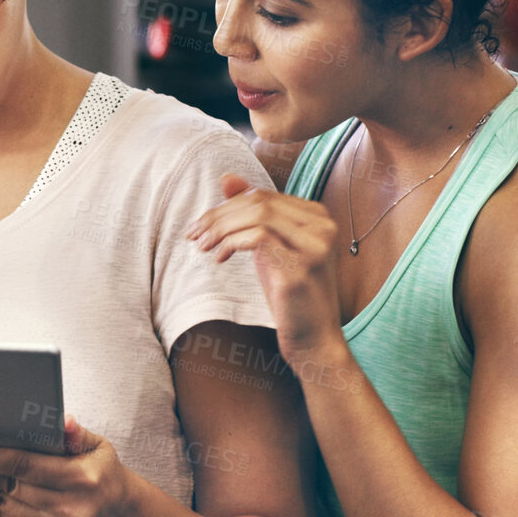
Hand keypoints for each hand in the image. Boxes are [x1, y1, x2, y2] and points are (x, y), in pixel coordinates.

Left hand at [187, 174, 343, 362]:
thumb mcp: (269, 247)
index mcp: (317, 216)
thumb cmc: (290, 293)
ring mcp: (315, 246)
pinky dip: (232, 243)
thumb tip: (227, 178)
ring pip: (257, 216)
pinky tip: (219, 258)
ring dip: (221, 228)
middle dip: (218, 216)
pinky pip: (258, 239)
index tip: (201, 225)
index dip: (226, 206)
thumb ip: (253, 213)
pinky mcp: (301, 268)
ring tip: (203, 246)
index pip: (262, 195)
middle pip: (258, 202)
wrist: (314, 338)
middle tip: (194, 234)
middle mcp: (323, 226)